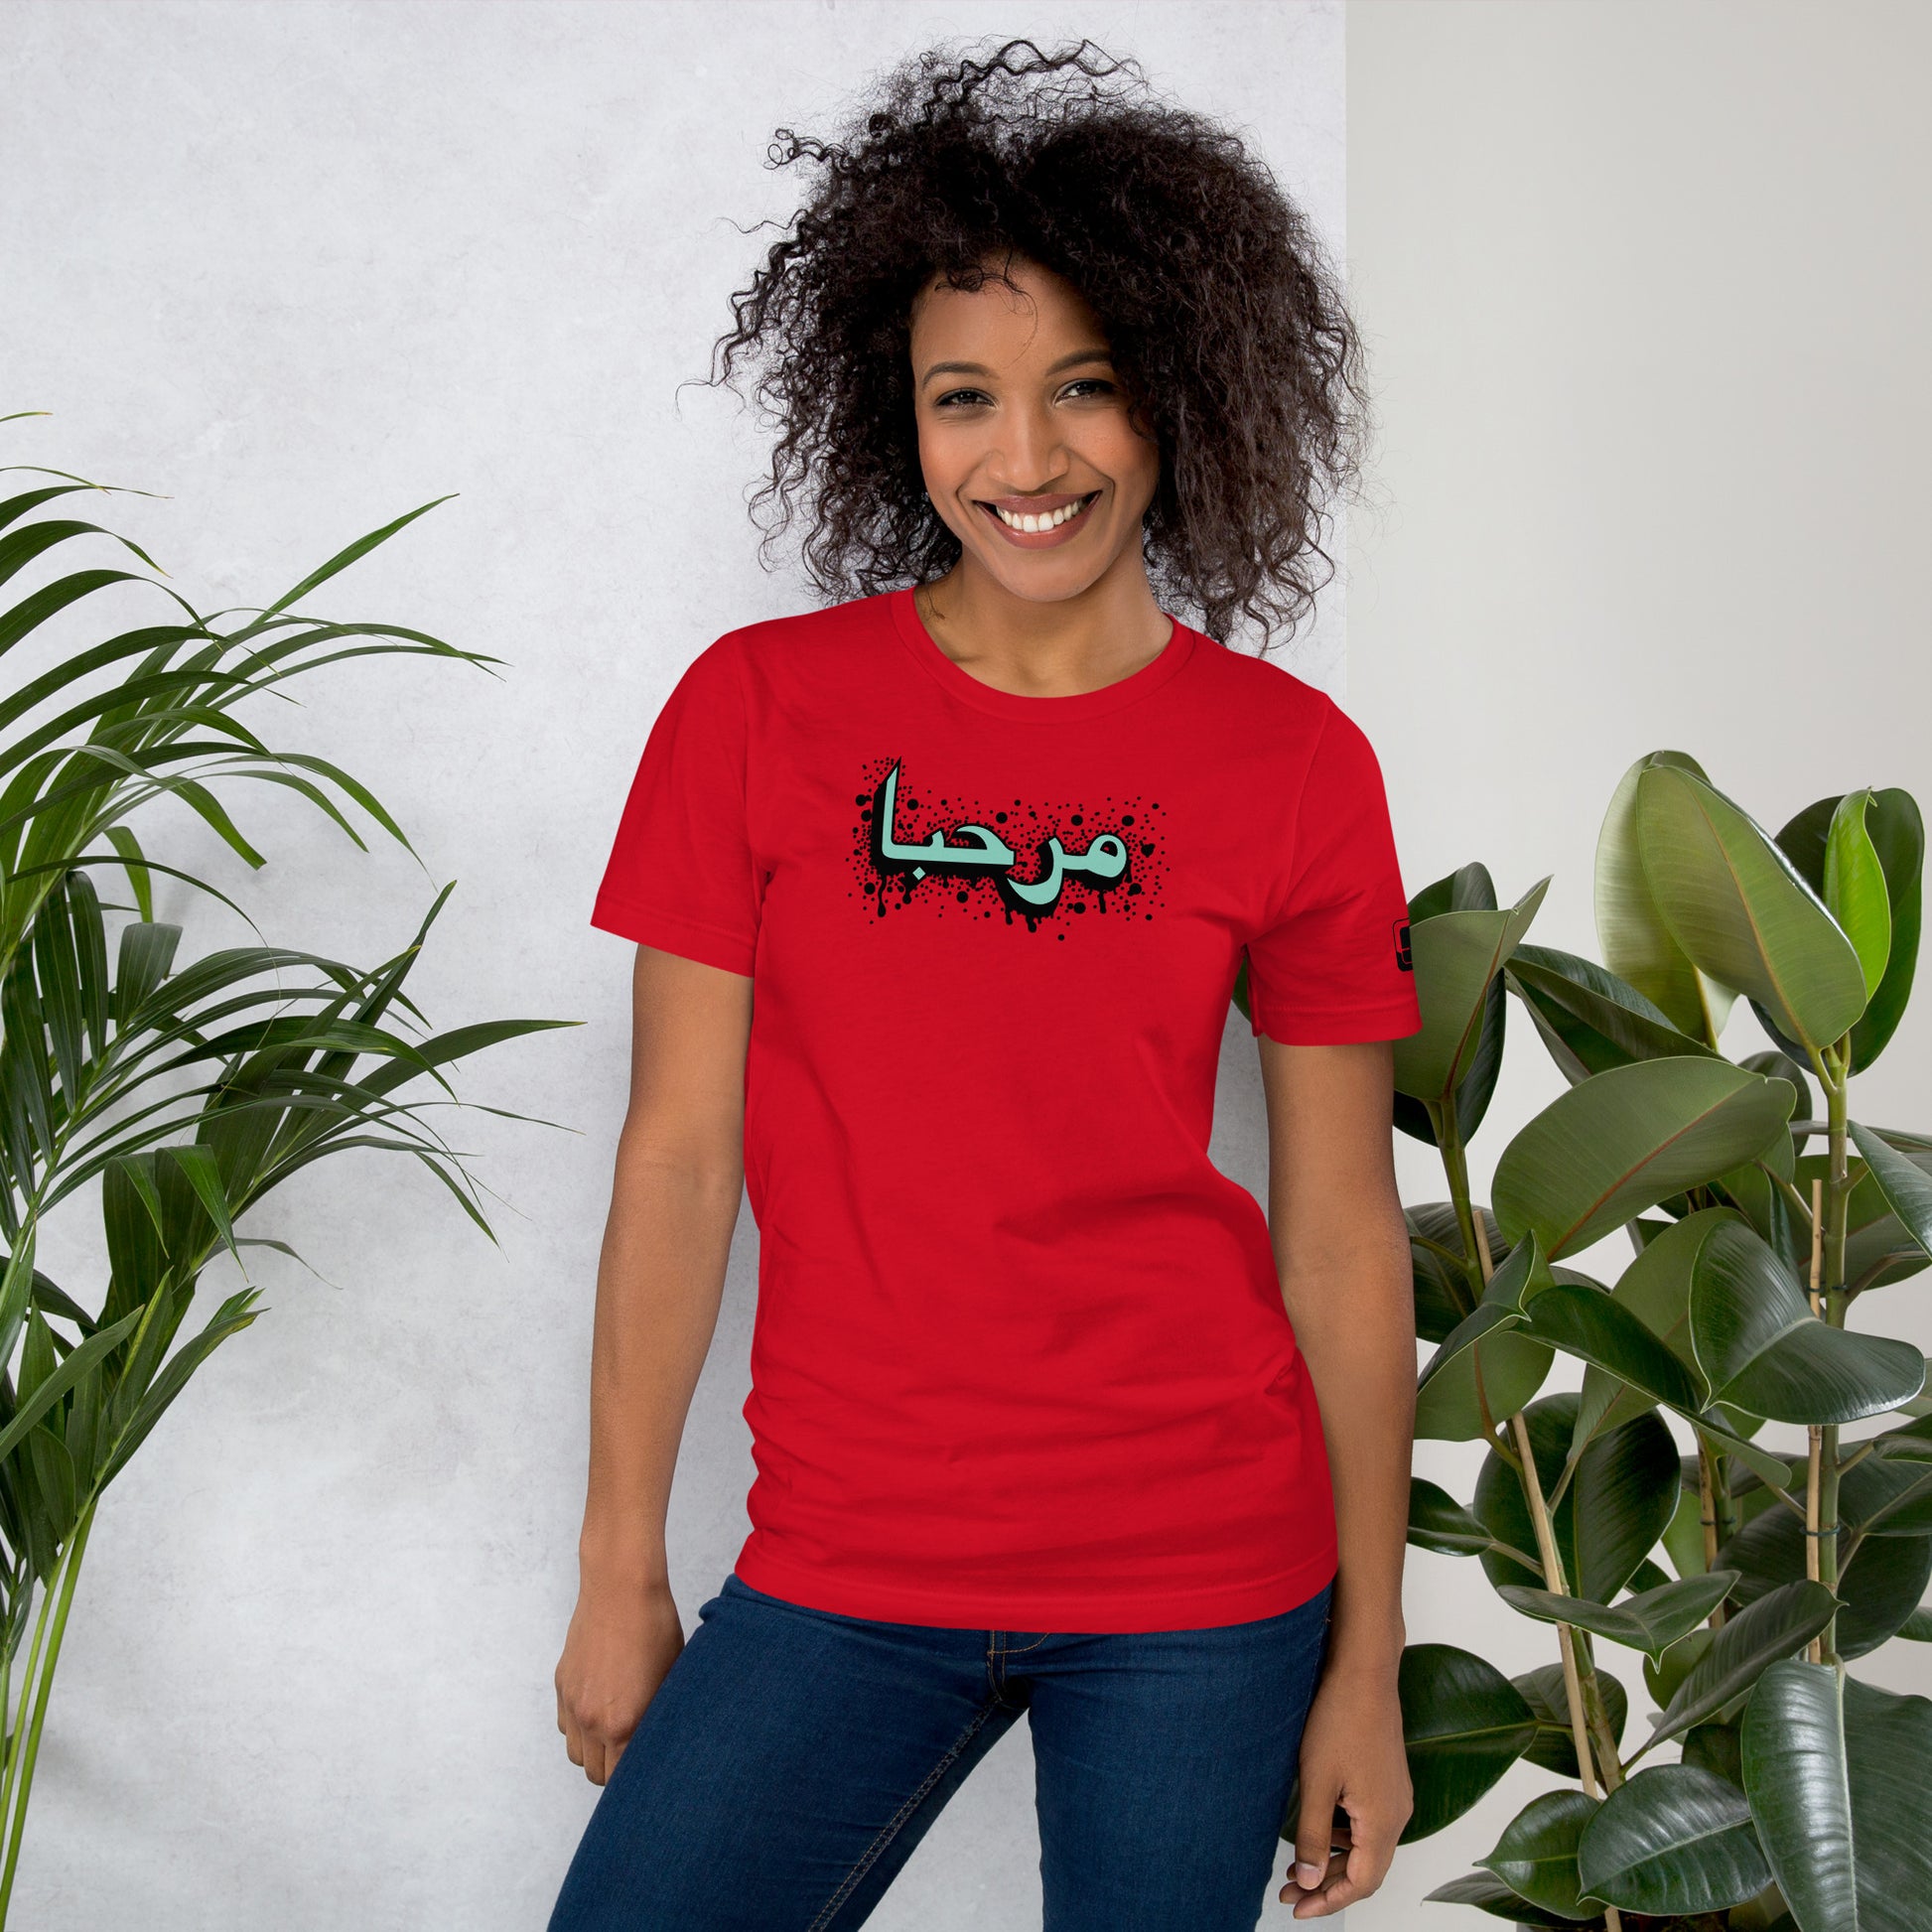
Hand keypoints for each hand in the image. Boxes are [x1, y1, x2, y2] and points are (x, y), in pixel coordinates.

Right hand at [554, 1573, 684, 1784]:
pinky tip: (600, 1708)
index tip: (650, 1771)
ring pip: (576, 1754)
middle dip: (615, 1770)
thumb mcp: (670, 1678)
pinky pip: (565, 1726)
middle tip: (635, 1752)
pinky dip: (579, 1728)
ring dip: (594, 1751)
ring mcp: (573, 1704)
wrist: (621, 1588)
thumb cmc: (655, 1628)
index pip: (624, 1779)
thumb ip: (660, 1719)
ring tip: (617, 1732)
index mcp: (624, 1724)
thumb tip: (663, 1744)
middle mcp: (592, 1721)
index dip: (638, 1778)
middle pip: (597, 1775)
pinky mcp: (561, 1685)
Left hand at [1280, 1659, 1411, 1917]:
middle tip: (1289, 1890)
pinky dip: (1343, 1836)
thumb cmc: (1339, 1720)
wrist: (1364, 1672)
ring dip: (1333, 1860)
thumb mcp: (1317, 1782)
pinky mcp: (1388, 1780)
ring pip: (1366, 1847)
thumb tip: (1307, 1880)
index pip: (1361, 1883)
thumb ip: (1312, 1835)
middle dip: (1327, 1884)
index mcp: (1384, 1822)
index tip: (1297, 1908)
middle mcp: (1398, 1814)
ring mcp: (1396, 1796)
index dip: (1329, 1901)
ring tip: (1296, 1864)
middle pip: (1366, 1869)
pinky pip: (1369, 1824)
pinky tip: (1318, 1828)